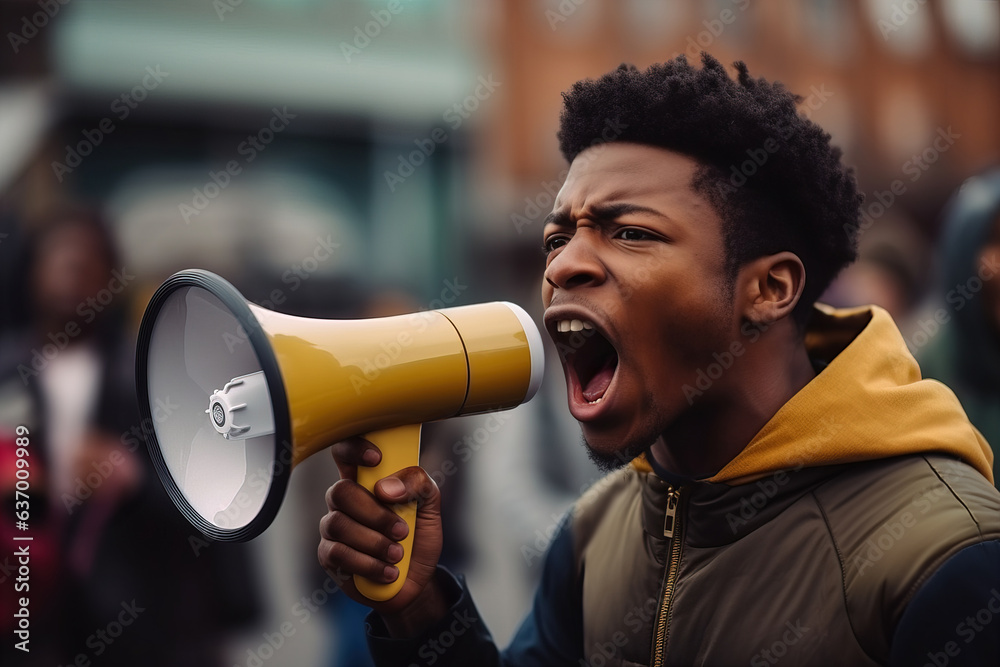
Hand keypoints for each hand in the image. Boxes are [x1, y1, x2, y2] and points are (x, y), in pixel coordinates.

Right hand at [318, 437, 447, 631]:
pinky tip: (388, 571)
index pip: (345, 450)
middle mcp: (344, 499)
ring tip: (397, 554)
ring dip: (374, 542)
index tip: (377, 459)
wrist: (417, 578)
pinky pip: (337, 554)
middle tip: (402, 531)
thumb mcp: (430, 504)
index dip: (354, 448)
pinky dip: (368, 564)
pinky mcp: (328, 556)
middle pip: (340, 491)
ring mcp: (332, 526)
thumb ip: (417, 483)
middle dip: (375, 514)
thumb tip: (385, 488)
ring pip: (338, 524)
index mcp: (366, 478)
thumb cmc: (419, 535)